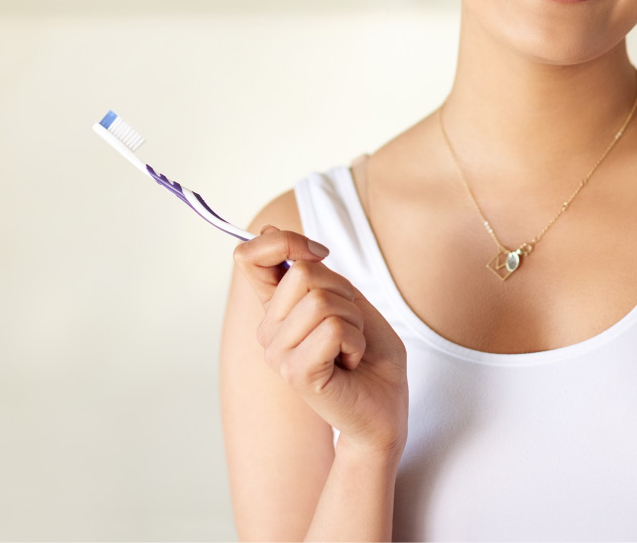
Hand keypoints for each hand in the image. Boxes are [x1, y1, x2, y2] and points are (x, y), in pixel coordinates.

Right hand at [232, 225, 408, 456]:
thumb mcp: (345, 298)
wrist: (387, 408)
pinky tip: (350, 363)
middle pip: (303, 273)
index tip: (319, 254)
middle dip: (344, 294)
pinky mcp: (295, 373)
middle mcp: (268, 331)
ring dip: (354, 321)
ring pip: (321, 301)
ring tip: (351, 348)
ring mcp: (277, 354)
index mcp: (275, 310)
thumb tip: (270, 228)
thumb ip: (312, 270)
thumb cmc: (369, 355)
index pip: (249, 257)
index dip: (282, 241)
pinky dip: (356, 341)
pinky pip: (333, 329)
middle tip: (350, 328)